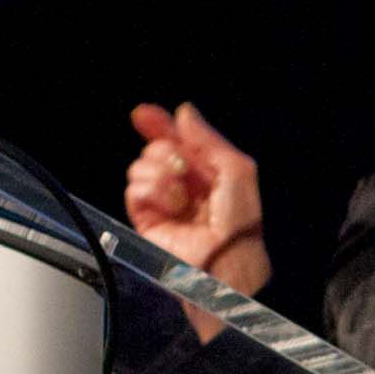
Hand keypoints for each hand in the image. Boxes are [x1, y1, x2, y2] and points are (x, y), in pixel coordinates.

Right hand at [125, 98, 267, 293]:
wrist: (225, 260)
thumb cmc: (239, 222)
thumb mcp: (236, 169)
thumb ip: (208, 138)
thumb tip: (183, 113)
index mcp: (205, 174)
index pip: (176, 143)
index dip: (159, 126)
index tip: (144, 114)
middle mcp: (182, 187)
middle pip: (155, 150)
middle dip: (165, 151)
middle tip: (181, 168)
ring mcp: (162, 204)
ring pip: (140, 167)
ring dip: (161, 173)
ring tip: (180, 196)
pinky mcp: (146, 220)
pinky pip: (135, 189)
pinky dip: (152, 190)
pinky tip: (171, 205)